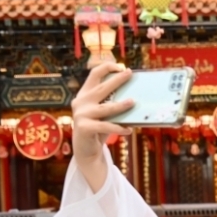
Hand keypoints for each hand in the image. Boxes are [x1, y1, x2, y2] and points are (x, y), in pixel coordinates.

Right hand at [71, 63, 134, 190]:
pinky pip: (105, 126)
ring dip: (120, 105)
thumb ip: (112, 103)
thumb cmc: (99, 128)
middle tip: (130, 74)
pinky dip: (118, 128)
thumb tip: (136, 96)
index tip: (121, 66)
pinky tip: (129, 130)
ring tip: (133, 102)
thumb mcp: (105, 113)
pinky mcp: (84, 128)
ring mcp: (81, 114)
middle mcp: (81, 101)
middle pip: (101, 87)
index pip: (94, 74)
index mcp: (85, 94)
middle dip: (117, 80)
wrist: (85, 149)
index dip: (107, 67)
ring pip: (105, 108)